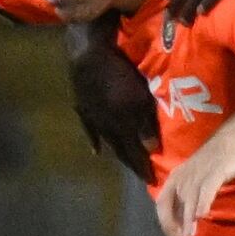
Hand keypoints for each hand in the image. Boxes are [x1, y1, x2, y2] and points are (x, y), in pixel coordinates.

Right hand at [68, 21, 159, 180]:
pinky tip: (97, 150)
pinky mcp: (82, 106)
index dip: (143, 167)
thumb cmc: (119, 73)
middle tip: (141, 175)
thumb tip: (152, 149)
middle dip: (132, 162)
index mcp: (120, 125)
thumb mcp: (139, 97)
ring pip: (107, 140)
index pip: (134, 153)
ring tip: (124, 162)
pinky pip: (89, 128)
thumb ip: (145, 123)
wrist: (88, 53)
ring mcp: (92, 117)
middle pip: (120, 149)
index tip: (152, 182)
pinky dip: (95, 140)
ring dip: (117, 152)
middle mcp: (105, 127)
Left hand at [155, 127, 234, 235]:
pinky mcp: (215, 171)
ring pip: (189, 200)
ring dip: (187, 220)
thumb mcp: (196, 184)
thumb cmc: (214, 164)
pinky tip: (203, 215)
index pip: (162, 204)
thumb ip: (190, 204)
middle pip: (173, 205)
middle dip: (175, 227)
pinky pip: (206, 189)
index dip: (166, 224)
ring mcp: (198, 174)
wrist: (233, 140)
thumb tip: (185, 231)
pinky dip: (203, 201)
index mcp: (175, 179)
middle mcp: (182, 177)